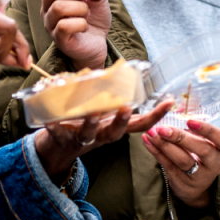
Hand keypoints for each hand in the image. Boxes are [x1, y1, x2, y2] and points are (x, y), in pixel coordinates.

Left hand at [33, 100, 174, 178]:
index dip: (156, 115)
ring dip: (92, 124)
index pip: (140, 124)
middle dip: (122, 121)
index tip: (169, 102)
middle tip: (126, 108)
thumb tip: (125, 70)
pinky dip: (54, 127)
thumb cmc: (83, 125)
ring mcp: (81, 139)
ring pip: (89, 134)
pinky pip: (57, 134)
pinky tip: (50, 120)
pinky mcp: (61, 140)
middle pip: (117, 133)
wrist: (56, 150)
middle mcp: (101, 135)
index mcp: (113, 127)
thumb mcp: (102, 113)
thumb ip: (111, 97)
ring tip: (92, 113)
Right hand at [42, 0, 111, 69]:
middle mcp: (48, 6)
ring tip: (86, 16)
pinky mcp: (57, 38)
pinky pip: (64, 25)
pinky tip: (85, 27)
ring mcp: (50, 22)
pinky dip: (81, 24)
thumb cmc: (94, 19)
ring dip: (81, 10)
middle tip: (86, 3)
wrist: (98, 44)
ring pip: (59, 7)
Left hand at [141, 119, 219, 208]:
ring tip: (151, 132)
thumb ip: (196, 131)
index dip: (208, 130)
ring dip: (165, 145)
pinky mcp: (182, 183)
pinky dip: (156, 152)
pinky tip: (147, 140)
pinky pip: (168, 166)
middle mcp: (214, 164)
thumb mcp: (206, 144)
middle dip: (181, 138)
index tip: (190, 121)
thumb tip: (175, 111)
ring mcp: (199, 176)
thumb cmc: (200, 156)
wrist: (197, 187)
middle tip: (162, 128)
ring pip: (183, 160)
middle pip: (202, 150)